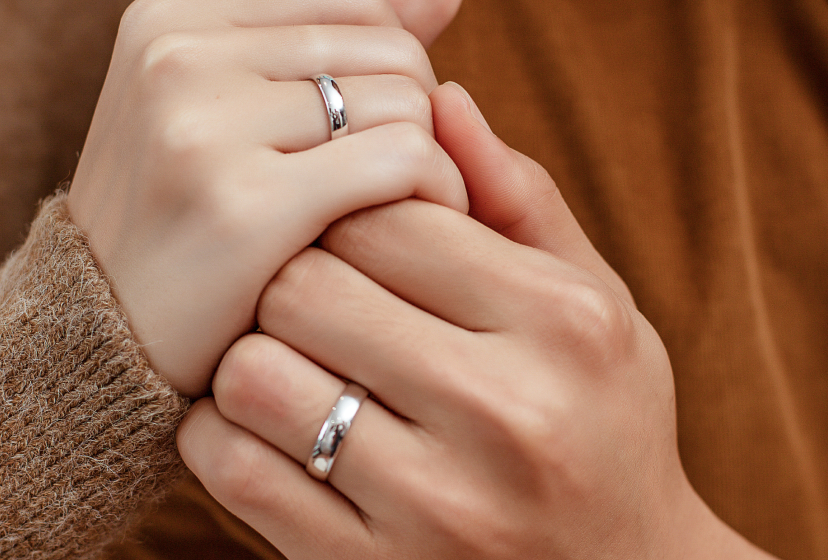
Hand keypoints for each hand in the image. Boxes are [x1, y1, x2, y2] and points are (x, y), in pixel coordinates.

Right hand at [66, 0, 467, 396]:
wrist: (104, 345)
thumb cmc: (186, 229)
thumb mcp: (231, 116)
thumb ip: (331, 47)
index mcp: (175, 18)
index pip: (362, 9)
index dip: (394, 79)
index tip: (380, 143)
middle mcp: (179, 53)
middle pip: (391, 51)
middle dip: (420, 122)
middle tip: (403, 188)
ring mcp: (204, 126)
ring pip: (407, 102)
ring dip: (435, 164)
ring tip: (407, 215)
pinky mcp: (245, 204)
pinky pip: (405, 159)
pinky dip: (439, 195)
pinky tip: (421, 238)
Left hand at [178, 83, 777, 558]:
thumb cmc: (605, 424)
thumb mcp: (598, 305)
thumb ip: (521, 201)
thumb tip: (443, 104)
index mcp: (560, 324)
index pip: (385, 216)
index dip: (347, 214)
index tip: (351, 238)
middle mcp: (504, 413)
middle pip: (305, 285)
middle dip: (293, 279)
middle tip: (313, 297)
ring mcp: (435, 506)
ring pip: (253, 374)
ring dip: (249, 354)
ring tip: (291, 359)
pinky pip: (233, 471)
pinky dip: (222, 433)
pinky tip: (267, 425)